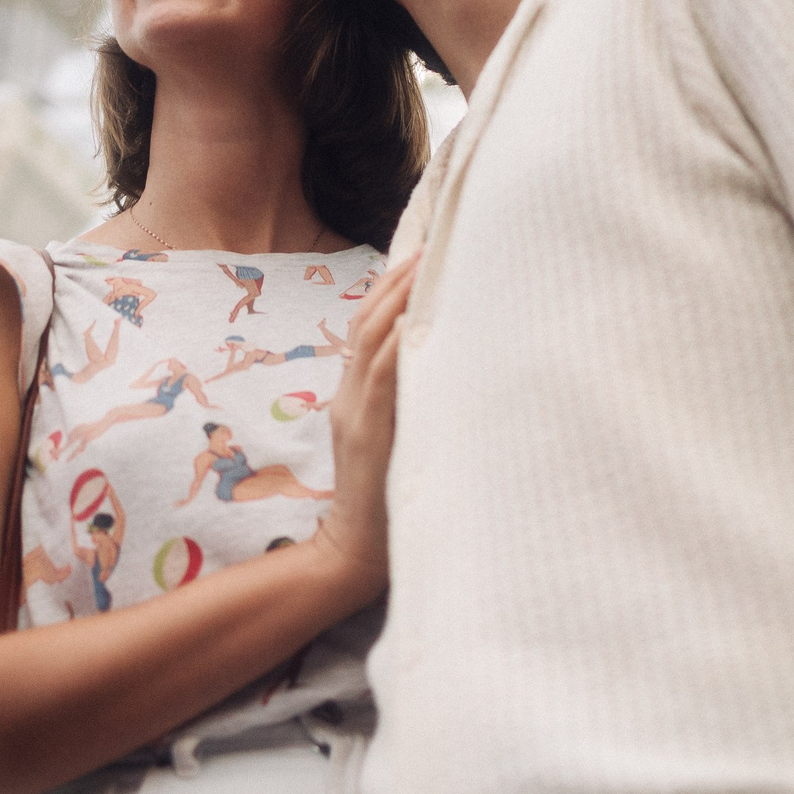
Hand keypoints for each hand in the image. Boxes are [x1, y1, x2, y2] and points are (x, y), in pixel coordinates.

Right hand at [310, 249, 419, 603]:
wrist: (354, 554)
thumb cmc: (387, 501)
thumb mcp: (393, 440)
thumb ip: (406, 403)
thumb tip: (444, 365)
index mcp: (354, 394)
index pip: (368, 326)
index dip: (391, 287)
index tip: (423, 252)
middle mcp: (350, 395)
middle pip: (367, 319)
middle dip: (397, 277)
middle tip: (432, 240)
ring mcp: (354, 411)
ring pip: (372, 337)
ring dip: (399, 296)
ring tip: (427, 261)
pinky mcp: (366, 431)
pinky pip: (380, 374)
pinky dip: (398, 339)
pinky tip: (419, 314)